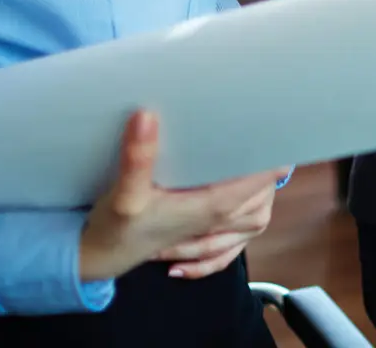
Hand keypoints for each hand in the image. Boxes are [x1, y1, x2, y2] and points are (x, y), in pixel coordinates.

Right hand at [80, 111, 283, 281]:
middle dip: (269, 173)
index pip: (256, 180)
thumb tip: (148, 115)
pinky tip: (240, 210)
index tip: (277, 130)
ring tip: (262, 167)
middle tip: (270, 138)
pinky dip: (243, 228)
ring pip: (252, 217)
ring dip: (261, 196)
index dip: (271, 158)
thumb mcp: (125, 193)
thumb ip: (139, 157)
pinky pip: (234, 238)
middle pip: (261, 196)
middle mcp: (214, 219)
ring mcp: (206, 230)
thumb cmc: (116, 227)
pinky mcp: (194, 235)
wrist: (98, 259)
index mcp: (209, 206)